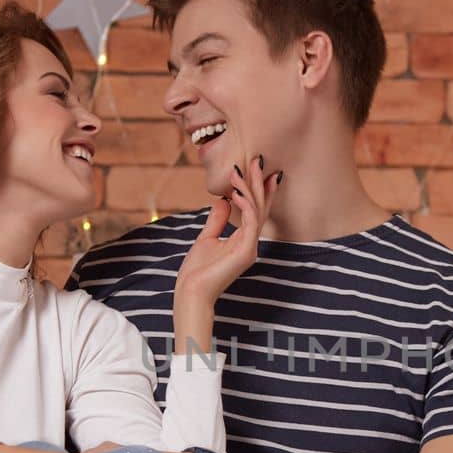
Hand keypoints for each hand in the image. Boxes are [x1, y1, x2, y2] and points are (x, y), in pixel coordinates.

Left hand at [176, 155, 282, 306]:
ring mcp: (250, 248)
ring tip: (242, 169)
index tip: (261, 169)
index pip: (255, 210)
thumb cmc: (197, 271)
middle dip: (259, 183)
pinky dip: (244, 205)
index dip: (259, 190)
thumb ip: (217, 220)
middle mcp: (251, 243)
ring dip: (250, 188)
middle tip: (259, 160)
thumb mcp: (206, 238)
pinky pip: (250, 222)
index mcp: (243, 240)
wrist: (191, 292)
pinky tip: (235, 191)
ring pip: (256, 211)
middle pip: (259, 207)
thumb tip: (223, 200)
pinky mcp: (246, 252)